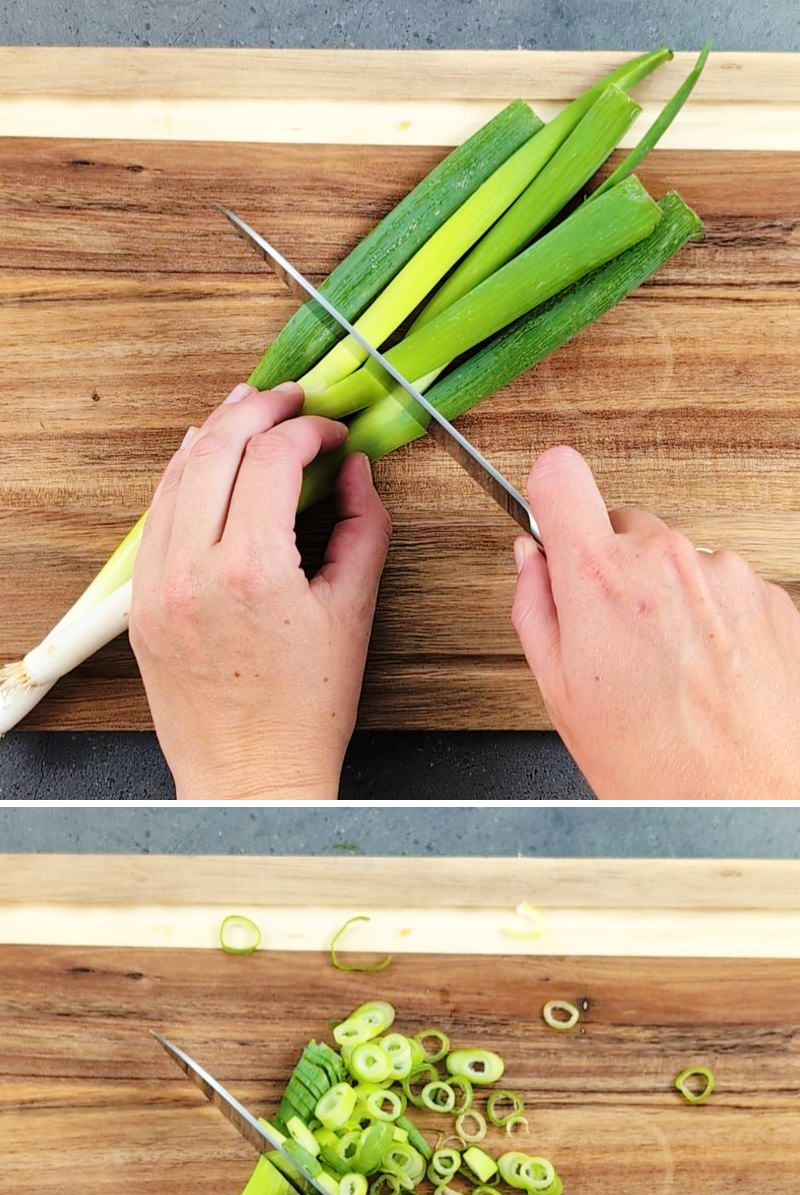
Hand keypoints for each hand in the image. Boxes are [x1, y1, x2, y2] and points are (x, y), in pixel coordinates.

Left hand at [130, 383, 390, 798]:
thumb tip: (357, 474)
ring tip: (245, 413)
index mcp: (252, 574)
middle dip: (257, 411)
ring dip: (213, 434)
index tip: (331, 435)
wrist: (251, 778)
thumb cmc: (305, 715)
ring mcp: (158, 588)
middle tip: (288, 400)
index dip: (307, 432)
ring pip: (175, 476)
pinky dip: (182, 479)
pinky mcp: (142, 605)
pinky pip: (156, 519)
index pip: (273, 460)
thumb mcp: (352, 616)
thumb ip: (362, 530)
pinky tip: (204, 463)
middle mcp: (194, 573)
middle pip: (216, 450)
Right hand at [511, 446, 799, 799]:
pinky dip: (711, 622)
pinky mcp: (767, 594)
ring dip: (666, 602)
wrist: (742, 803)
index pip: (559, 476)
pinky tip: (706, 676)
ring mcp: (724, 574)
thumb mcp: (561, 696)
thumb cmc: (657, 767)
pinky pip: (721, 588)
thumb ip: (536, 611)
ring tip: (668, 673)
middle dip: (611, 573)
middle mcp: (666, 560)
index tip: (552, 523)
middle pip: (621, 526)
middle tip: (614, 645)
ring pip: (675, 562)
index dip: (550, 499)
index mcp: (601, 579)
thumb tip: (530, 562)